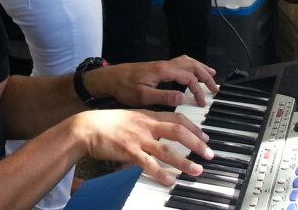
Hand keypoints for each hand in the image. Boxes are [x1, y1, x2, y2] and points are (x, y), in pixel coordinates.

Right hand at [72, 109, 212, 185]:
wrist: (87, 127)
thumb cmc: (107, 123)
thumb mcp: (131, 117)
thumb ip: (147, 123)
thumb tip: (161, 133)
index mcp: (148, 115)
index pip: (177, 118)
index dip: (194, 128)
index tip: (205, 137)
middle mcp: (146, 125)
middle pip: (178, 131)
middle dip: (197, 143)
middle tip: (209, 153)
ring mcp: (138, 139)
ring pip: (167, 150)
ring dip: (184, 161)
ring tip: (197, 170)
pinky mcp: (129, 151)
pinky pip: (148, 164)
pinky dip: (161, 174)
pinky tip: (170, 181)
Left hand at [85, 55, 218, 107]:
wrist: (109, 78)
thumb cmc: (123, 88)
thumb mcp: (143, 96)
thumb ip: (164, 97)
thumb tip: (184, 98)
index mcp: (162, 70)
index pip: (188, 77)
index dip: (198, 89)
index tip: (202, 102)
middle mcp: (164, 64)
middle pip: (191, 65)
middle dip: (205, 75)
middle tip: (215, 88)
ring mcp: (161, 64)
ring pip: (186, 61)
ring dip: (200, 68)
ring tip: (211, 76)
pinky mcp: (158, 67)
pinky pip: (180, 63)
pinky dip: (191, 66)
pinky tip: (193, 73)